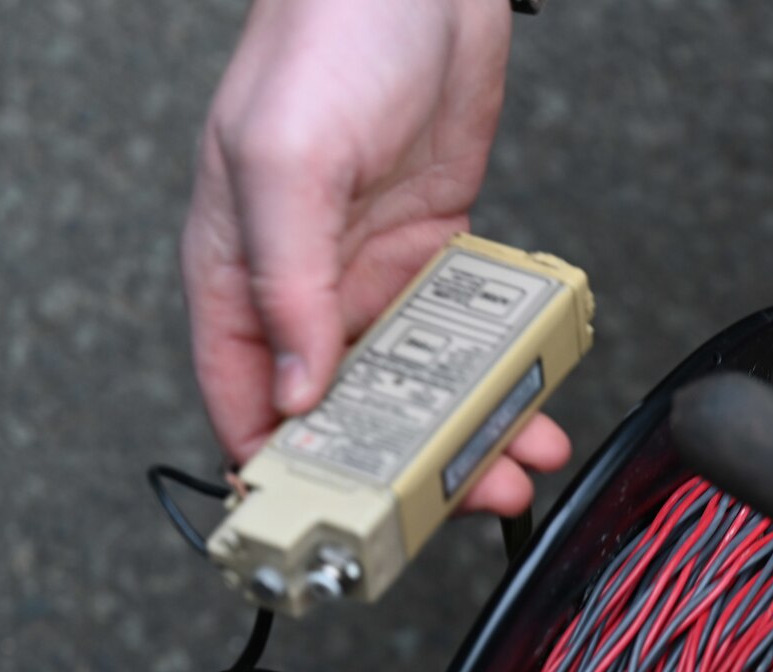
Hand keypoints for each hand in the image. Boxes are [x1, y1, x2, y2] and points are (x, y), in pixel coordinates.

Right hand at [182, 0, 568, 514]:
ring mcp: (375, 273)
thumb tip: (297, 387)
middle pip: (347, 410)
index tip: (332, 522)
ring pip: (417, 385)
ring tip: (516, 466)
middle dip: (403, 465)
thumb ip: (286, 278)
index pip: (247, 397)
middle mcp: (306, 285)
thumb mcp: (287, 157)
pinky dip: (500, 376)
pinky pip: (468, 338)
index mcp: (238, 270)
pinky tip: (534, 402)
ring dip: (466, 433)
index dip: (282, 469)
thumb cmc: (328, 37)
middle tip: (459, 501)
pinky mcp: (438, 255)